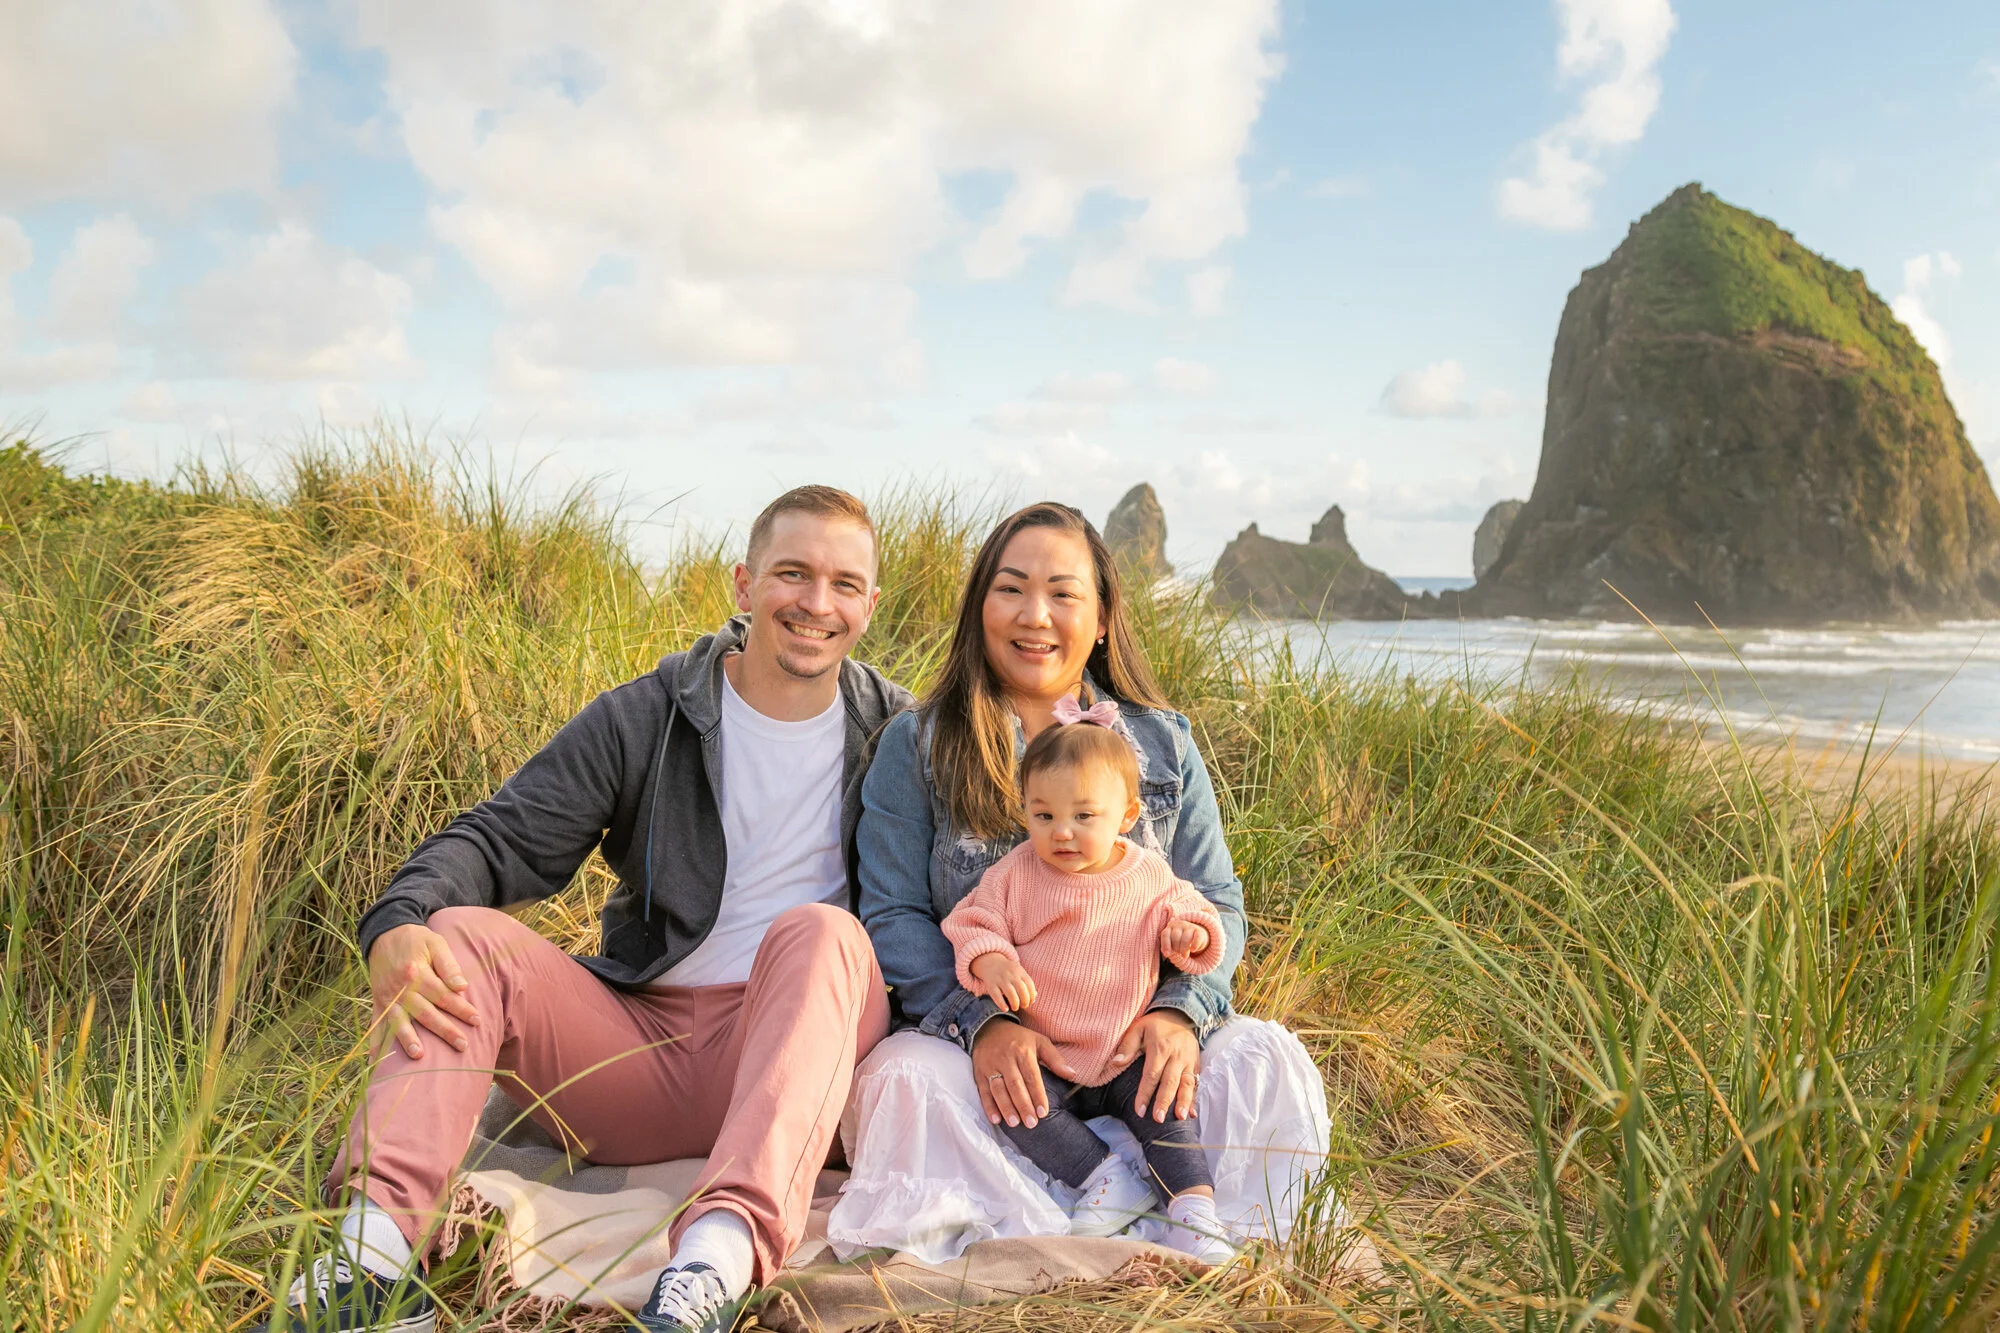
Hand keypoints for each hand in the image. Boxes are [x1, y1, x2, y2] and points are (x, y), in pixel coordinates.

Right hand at [368, 923, 480, 1058]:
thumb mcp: (435, 943)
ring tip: (419, 1056)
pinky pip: (375, 1024)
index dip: (461, 1008)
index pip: (443, 995)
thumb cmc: (416, 940)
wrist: (384, 934)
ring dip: (408, 1039)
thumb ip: (448, 965)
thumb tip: (462, 986)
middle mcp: (400, 988)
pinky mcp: (377, 1001)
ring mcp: (386, 997)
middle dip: (445, 1030)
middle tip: (463, 1045)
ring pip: (399, 1022)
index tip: (477, 1020)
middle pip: (425, 1013)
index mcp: (416, 973)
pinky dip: (376, 1041)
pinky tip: (376, 1059)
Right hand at [969, 952, 1036, 1011]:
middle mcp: (1010, 974)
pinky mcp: (991, 985)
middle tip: (1024, 1006)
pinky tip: (1006, 1009)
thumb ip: (1027, 984)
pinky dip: (1002, 1004)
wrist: (990, 962)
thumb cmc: (1008, 971)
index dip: (1032, 995)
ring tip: (1015, 1008)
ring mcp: (1000, 979)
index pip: (1029, 983)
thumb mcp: (1019, 973)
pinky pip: (996, 995)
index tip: (1031, 1001)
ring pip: (1010, 992)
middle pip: (1021, 988)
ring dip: (1015, 1003)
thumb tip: (1033, 999)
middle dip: (1025, 1000)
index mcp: (1019, 971)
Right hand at [971, 1019, 1079, 1129]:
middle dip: (1023, 1105)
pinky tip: (995, 1119)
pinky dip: (988, 1106)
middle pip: (1015, 1085)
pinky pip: (983, 1090)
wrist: (989, 1027)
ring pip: (998, 1089)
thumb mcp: (1039, 1041)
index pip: (1032, 1077)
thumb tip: (1072, 1074)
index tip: (1043, 1113)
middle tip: (1031, 1123)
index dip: (1037, 1095)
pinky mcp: (979, 1072)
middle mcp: (1006, 1058)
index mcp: (1023, 1051)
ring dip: (1006, 1107)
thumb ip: (1055, 1059)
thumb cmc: (1019, 1038)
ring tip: (1015, 1123)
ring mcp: (990, 1066)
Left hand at [1108, 1008, 1198, 1122]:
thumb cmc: (1155, 1024)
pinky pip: (1195, 1083)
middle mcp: (1176, 1056)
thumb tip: (1115, 1063)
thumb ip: (1127, 1046)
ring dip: (1183, 1102)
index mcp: (1160, 1048)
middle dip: (1164, 1102)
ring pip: (1186, 1084)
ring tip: (1179, 1118)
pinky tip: (1192, 1113)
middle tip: (1157, 1119)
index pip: (1151, 1074)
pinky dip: (1193, 1098)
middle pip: (1170, 1082)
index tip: (1139, 1110)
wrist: (1181, 1013)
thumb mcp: (1138, 1027)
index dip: (1145, 1093)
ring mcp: (1188, 1061)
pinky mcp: (1196, 1064)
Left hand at [1160, 920, 1208, 957]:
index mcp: (1170, 927)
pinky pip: (1197, 938)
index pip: (1165, 935)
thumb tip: (1167, 954)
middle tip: (1179, 952)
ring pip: (1185, 938)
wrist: (1195, 935)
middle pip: (1175, 937)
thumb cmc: (1180, 940)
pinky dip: (1194, 945)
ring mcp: (1190, 926)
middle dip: (1176, 948)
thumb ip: (1169, 947)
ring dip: (1184, 948)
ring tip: (1184, 955)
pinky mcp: (1199, 931)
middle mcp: (1179, 924)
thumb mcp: (1173, 942)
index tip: (1167, 955)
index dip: (1165, 945)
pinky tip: (1193, 950)